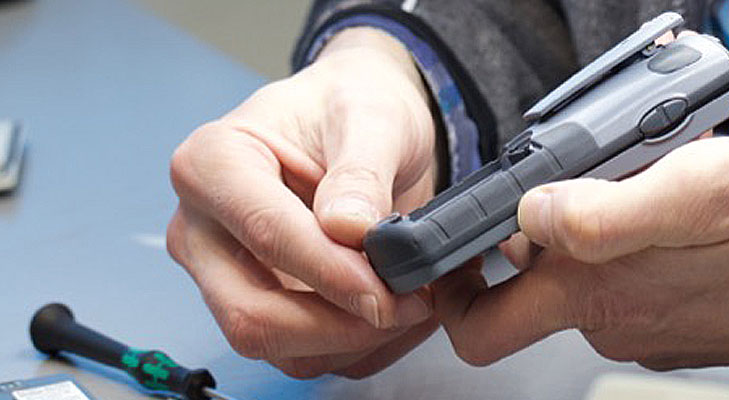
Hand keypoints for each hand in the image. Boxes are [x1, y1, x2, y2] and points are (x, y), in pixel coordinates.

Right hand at [167, 28, 441, 377]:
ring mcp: (224, 275)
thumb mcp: (372, 116)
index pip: (265, 234)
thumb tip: (349, 228)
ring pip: (278, 347)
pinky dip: (359, 347)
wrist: (357, 123)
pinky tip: (399, 313)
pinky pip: (304, 354)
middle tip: (409, 304)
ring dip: (354, 341)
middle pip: (252, 313)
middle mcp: (203, 229)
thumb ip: (362, 170)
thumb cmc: (351, 107)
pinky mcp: (258, 305)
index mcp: (212, 164)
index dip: (330, 271)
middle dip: (339, 323)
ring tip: (414, 303)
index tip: (387, 287)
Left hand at [438, 137, 728, 368]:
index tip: (458, 232)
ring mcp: (654, 328)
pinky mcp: (686, 324)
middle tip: (571, 180)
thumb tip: (532, 215)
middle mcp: (619, 322)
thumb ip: (607, 210)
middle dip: (532, 236)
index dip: (452, 279)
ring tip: (650, 179)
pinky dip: (642, 243)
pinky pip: (635, 282)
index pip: (480, 324)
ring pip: (587, 279)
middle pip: (528, 293)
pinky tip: (684, 208)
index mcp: (603, 293)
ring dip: (598, 229)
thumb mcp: (704, 189)